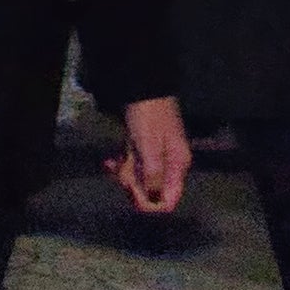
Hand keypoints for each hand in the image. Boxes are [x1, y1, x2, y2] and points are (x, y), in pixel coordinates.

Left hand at [111, 97, 193, 216]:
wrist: (143, 87)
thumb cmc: (148, 116)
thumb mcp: (148, 147)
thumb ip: (152, 174)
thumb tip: (153, 200)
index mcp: (177, 165)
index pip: (169, 199)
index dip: (149, 202)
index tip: (133, 192)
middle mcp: (171, 165)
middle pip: (152, 191)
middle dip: (133, 185)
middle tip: (120, 171)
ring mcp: (158, 157)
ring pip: (141, 179)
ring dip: (125, 174)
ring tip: (112, 161)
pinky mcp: (146, 150)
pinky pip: (135, 167)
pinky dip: (123, 165)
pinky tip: (111, 160)